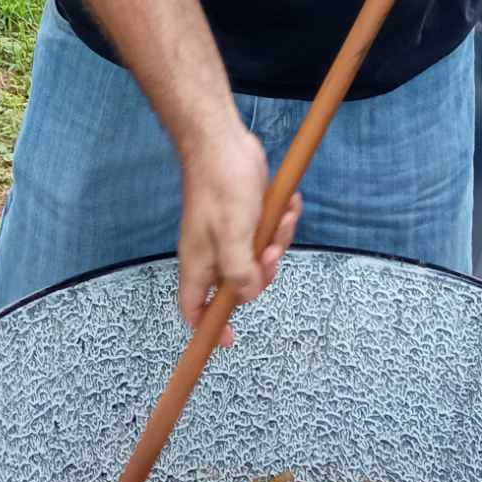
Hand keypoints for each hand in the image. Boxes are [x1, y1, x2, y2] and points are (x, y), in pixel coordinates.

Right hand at [177, 120, 301, 348]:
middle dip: (264, 270)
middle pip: (241, 284)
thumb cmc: (222, 187)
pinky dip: (282, 221)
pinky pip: (271, 232)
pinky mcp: (249, 218)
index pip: (194, 308)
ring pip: (261, 257)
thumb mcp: (233, 236)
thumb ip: (239, 273)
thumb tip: (249, 296)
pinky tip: (288, 204)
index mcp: (200, 263)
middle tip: (270, 249)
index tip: (228, 339)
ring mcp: (232, 235)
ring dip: (279, 239)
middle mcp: (213, 253)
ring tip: (281, 217)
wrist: (224, 143)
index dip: (208, 326)